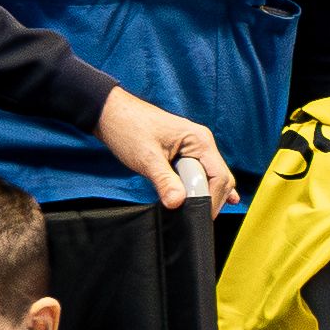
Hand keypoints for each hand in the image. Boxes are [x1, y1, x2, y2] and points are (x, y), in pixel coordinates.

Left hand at [95, 92, 230, 208]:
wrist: (110, 113)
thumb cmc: (129, 127)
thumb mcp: (147, 158)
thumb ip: (165, 181)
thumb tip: (177, 203)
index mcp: (200, 140)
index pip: (220, 176)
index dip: (214, 199)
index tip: (202, 215)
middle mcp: (202, 143)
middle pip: (220, 178)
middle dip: (211, 199)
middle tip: (196, 216)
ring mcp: (194, 148)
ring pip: (210, 177)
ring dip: (204, 194)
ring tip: (196, 211)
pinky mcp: (183, 154)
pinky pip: (199, 174)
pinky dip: (202, 187)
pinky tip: (210, 200)